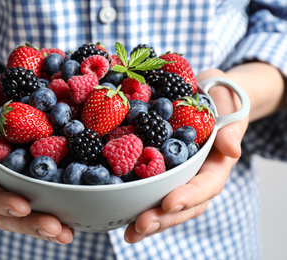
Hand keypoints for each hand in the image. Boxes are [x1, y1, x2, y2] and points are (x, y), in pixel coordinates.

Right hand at [0, 68, 73, 243]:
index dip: (2, 202)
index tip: (23, 206)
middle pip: (11, 212)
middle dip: (33, 224)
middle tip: (57, 230)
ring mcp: (18, 179)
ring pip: (31, 209)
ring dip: (50, 223)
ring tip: (68, 234)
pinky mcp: (37, 171)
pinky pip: (49, 190)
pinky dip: (64, 201)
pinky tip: (81, 209)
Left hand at [124, 69, 248, 242]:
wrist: (204, 93)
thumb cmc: (218, 99)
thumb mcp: (229, 105)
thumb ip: (230, 125)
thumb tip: (231, 149)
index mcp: (215, 163)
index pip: (206, 185)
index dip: (189, 196)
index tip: (170, 203)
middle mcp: (197, 176)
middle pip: (184, 205)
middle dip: (164, 218)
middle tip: (141, 226)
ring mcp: (178, 177)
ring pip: (167, 205)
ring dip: (149, 220)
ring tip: (130, 233)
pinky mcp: (161, 172)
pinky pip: (151, 191)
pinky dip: (137, 204)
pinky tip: (120, 215)